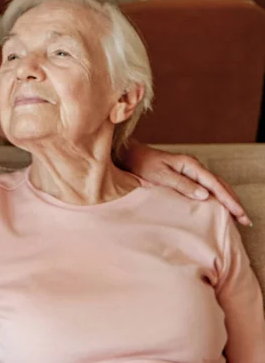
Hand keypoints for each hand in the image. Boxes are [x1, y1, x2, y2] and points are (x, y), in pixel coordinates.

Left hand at [122, 141, 250, 225]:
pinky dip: (216, 197)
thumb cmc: (143, 165)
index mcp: (190, 165)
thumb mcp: (160, 176)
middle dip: (234, 202)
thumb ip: (182, 185)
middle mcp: (194, 167)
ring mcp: (191, 171)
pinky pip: (206, 187)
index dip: (229, 200)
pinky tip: (219, 207)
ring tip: (237, 216)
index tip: (240, 214)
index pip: (215, 184)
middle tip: (245, 220)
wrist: (131, 156)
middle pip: (220, 185)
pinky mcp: (186, 176)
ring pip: (215, 186)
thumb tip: (205, 195)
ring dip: (227, 200)